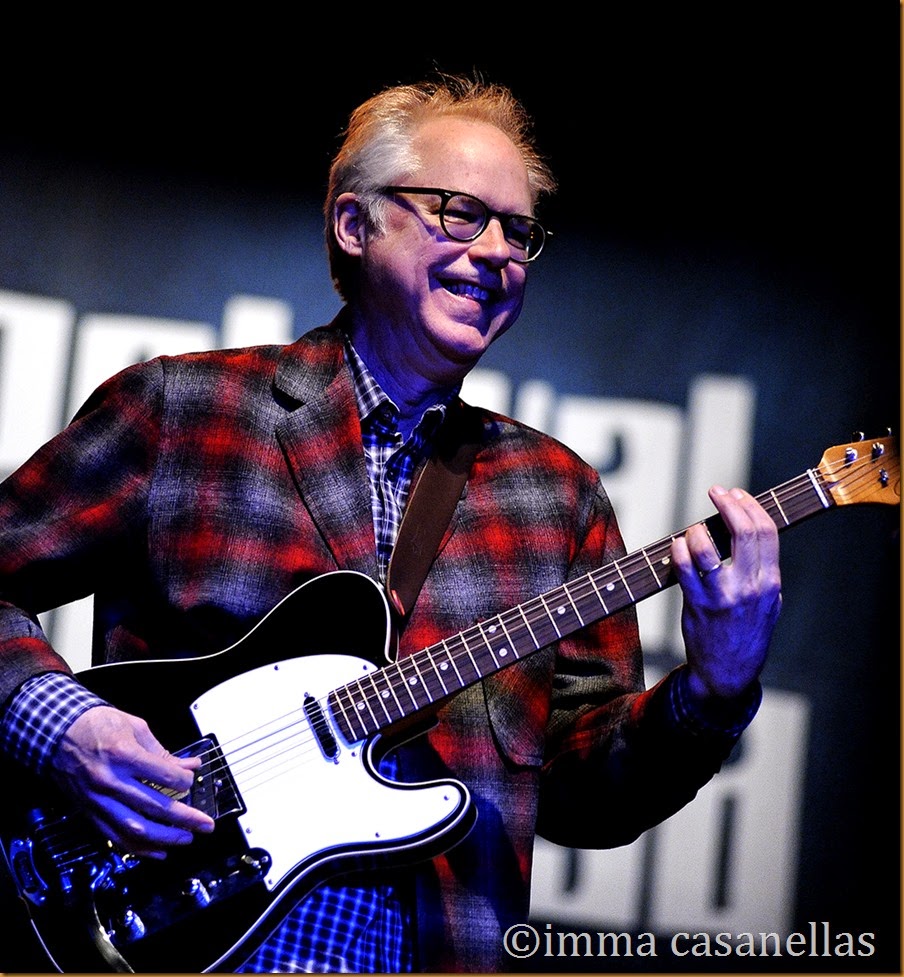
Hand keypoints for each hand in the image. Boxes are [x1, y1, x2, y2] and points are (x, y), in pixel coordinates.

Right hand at [50, 706, 214, 857]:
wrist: (57, 733)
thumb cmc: (95, 725)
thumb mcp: (135, 728)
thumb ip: (163, 752)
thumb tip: (189, 766)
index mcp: (124, 755)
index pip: (165, 776)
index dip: (185, 781)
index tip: (192, 781)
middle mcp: (111, 781)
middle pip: (155, 806)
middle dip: (185, 819)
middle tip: (205, 824)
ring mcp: (99, 800)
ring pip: (136, 828)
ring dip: (165, 838)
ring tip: (186, 839)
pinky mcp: (91, 813)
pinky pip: (116, 837)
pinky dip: (139, 848)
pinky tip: (158, 851)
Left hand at [671, 485, 781, 702]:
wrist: (728, 674)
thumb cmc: (747, 634)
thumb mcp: (769, 604)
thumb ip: (763, 572)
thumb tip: (750, 534)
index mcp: (770, 583)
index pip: (766, 532)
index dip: (751, 506)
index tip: (737, 494)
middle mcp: (750, 587)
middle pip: (743, 532)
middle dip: (728, 504)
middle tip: (716, 491)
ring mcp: (723, 596)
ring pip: (708, 547)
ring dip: (697, 530)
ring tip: (693, 529)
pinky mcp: (698, 605)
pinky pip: (684, 569)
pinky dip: (679, 550)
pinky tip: (677, 545)